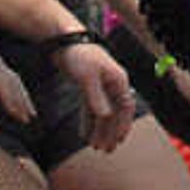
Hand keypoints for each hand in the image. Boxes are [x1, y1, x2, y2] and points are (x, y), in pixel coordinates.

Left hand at [0, 32, 34, 125]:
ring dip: (24, 96)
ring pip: (16, 80)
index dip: (10, 100)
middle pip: (13, 83)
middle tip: (28, 119)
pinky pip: (12, 77)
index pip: (1, 85)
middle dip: (22, 101)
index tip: (16, 115)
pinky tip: (23, 100)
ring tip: (31, 113)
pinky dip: (19, 90)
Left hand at [63, 37, 138, 154]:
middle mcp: (112, 83)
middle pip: (115, 112)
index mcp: (118, 80)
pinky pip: (91, 106)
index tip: (118, 142)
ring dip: (99, 129)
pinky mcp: (88, 85)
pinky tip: (83, 133)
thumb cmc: (78, 56)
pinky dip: (88, 120)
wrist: (63, 40)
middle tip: (104, 150)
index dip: (123, 125)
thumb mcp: (87, 78)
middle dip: (110, 132)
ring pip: (103, 111)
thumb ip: (96, 98)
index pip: (125, 107)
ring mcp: (100, 84)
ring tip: (93, 145)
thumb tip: (106, 116)